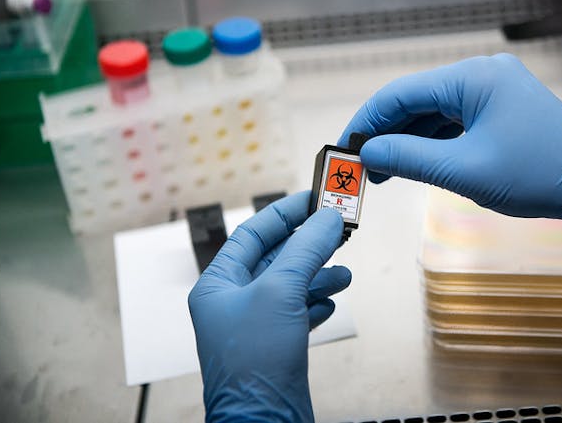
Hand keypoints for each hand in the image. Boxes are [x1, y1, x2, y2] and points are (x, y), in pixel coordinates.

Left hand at [188, 191, 349, 421]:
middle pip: (275, 259)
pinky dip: (316, 304)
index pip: (252, 234)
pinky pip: (298, 314)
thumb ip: (305, 250)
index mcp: (218, 285)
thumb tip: (328, 218)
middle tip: (338, 231)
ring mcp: (255, 326)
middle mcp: (233, 303)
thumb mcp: (279, 292)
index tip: (314, 199)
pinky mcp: (276, 347)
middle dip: (308, 246)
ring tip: (343, 273)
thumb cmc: (254, 363)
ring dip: (319, 276)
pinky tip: (330, 303)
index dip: (284, 214)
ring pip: (291, 287)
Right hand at [339, 54, 561, 251]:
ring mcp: (494, 91)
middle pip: (416, 101)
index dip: (368, 122)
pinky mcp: (501, 109)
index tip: (345, 147)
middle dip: (386, 134)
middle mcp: (482, 75)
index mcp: (473, 78)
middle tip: (360, 167)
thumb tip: (368, 153)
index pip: (401, 94)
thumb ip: (409, 158)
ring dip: (408, 141)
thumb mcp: (464, 170)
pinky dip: (432, 142)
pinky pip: (455, 121)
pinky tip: (414, 163)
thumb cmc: (540, 176)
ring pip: (434, 112)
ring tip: (382, 172)